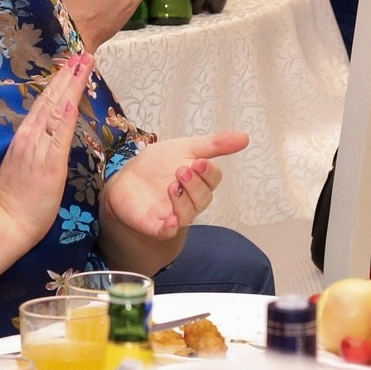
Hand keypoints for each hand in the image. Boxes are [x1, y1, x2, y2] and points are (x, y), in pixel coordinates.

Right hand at [0, 54, 89, 243]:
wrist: (8, 221)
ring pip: (56, 109)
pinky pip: (59, 135)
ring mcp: (38, 147)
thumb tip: (48, 130)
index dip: (58, 81)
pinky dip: (66, 115)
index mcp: (24, 135)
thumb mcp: (24, 163)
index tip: (71, 63)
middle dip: (67, 74)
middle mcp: (29, 136)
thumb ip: (36, 144)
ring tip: (83, 64)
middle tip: (82, 53)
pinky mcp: (49, 163)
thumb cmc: (17, 198)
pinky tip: (73, 98)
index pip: (43, 102)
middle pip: (50, 99)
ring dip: (71, 85)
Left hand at [105, 131, 246, 239]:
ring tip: (171, 186)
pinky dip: (170, 227)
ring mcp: (173, 214)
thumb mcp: (185, 148)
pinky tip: (170, 220)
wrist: (126, 177)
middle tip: (181, 170)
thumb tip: (245, 137)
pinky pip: (166, 232)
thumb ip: (213, 145)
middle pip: (202, 198)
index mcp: (199, 182)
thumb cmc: (157, 165)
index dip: (208, 173)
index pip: (213, 180)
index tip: (200, 162)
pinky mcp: (154, 225)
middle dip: (194, 185)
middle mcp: (190, 201)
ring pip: (187, 215)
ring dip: (182, 201)